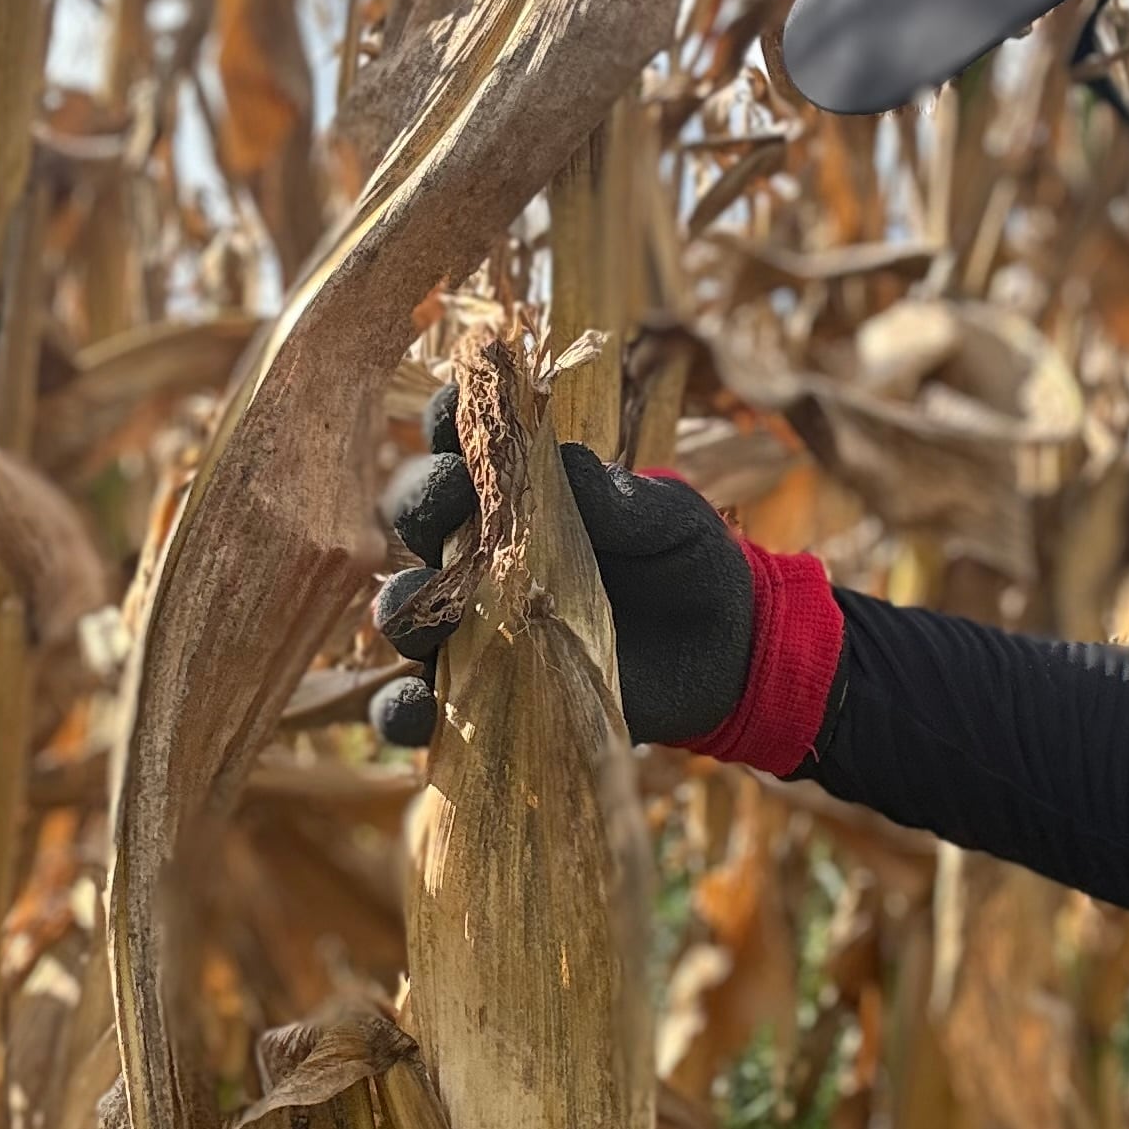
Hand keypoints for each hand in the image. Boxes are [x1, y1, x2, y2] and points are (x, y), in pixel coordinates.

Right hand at [366, 386, 754, 751]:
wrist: (724, 655)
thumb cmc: (690, 563)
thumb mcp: (671, 521)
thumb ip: (620, 497)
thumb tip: (566, 462)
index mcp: (523, 493)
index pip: (468, 447)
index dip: (448, 424)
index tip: (454, 418)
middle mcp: (484, 553)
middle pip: (422, 521)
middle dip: (423, 506)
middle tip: (450, 507)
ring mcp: (477, 626)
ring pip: (409, 611)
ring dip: (404, 609)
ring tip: (426, 620)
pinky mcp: (483, 694)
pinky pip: (423, 706)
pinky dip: (406, 711)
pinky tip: (418, 710)